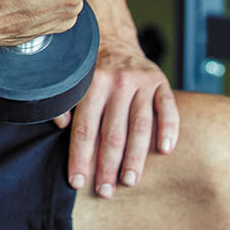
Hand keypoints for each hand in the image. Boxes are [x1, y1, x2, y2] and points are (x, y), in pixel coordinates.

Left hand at [55, 34, 177, 197]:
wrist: (114, 38)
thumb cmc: (89, 69)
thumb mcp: (72, 79)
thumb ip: (63, 102)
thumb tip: (59, 125)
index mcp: (92, 82)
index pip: (85, 127)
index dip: (80, 157)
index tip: (77, 182)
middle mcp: (118, 81)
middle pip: (113, 131)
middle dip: (108, 165)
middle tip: (105, 191)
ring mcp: (141, 81)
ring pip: (140, 125)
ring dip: (136, 156)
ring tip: (129, 181)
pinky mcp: (161, 81)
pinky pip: (168, 108)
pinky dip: (169, 129)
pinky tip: (165, 150)